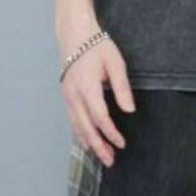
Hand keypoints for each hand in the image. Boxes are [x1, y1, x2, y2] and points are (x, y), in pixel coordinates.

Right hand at [60, 32, 135, 166]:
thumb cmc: (97, 46)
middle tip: (110, 161)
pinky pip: (72, 120)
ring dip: (89, 143)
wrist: (74, 34)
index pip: (100, 118)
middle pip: (86, 127)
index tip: (122, 143)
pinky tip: (87, 142)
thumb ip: (122, 88)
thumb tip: (129, 110)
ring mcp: (67, 97)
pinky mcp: (66, 96)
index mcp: (87, 87)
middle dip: (98, 146)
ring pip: (77, 126)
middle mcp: (74, 95)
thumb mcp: (115, 63)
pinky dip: (80, 133)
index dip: (111, 133)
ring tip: (101, 157)